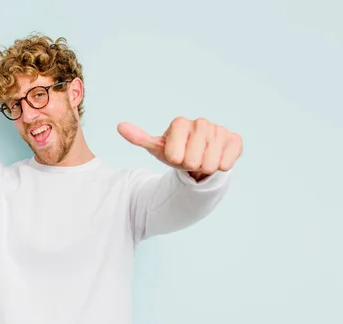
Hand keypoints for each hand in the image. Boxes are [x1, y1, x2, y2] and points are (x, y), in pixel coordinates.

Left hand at [117, 117, 241, 177]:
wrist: (200, 156)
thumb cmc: (176, 152)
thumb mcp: (157, 148)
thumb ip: (139, 138)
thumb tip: (120, 126)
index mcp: (180, 123)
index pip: (175, 156)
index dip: (175, 160)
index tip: (176, 154)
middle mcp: (200, 122)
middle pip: (192, 161)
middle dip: (190, 165)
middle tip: (190, 158)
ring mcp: (219, 130)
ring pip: (210, 164)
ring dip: (205, 167)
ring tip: (202, 158)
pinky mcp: (235, 139)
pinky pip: (227, 163)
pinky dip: (221, 166)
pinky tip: (217, 158)